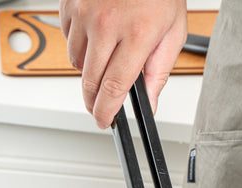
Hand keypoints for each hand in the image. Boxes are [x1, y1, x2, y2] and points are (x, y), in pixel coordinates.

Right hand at [59, 0, 187, 127]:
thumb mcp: (173, 32)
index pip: (114, 88)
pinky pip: (69, 41)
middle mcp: (107, 24)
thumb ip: (160, 72)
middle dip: (94, 102)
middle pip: (90, 82)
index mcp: (136, 35)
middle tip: (101, 108)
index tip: (105, 121)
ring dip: (89, 71)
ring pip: (77, 64)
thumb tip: (151, 103)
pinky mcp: (69, 5)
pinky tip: (97, 37)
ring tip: (108, 58)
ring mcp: (84, 13)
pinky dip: (81, 47)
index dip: (107, 112)